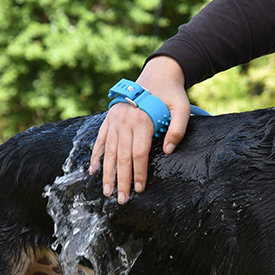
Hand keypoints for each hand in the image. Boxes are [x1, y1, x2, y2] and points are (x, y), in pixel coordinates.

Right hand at [89, 56, 189, 203]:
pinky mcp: (109, 118)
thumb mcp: (182, 109)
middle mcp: (124, 121)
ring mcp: (114, 120)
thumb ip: (178, 130)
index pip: (139, 154)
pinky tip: (92, 170)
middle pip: (121, 157)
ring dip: (106, 173)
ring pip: (108, 151)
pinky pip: (100, 139)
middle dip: (121, 180)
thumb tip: (167, 151)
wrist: (158, 74)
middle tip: (121, 199)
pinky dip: (95, 155)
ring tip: (106, 191)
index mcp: (142, 120)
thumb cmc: (172, 94)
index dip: (139, 173)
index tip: (140, 189)